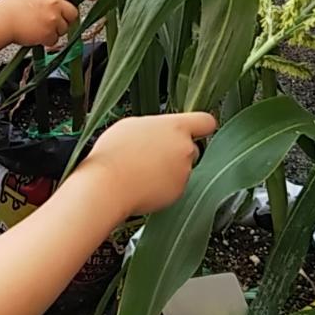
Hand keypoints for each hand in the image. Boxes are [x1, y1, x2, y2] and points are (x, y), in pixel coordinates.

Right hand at [0, 0, 96, 46]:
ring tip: (38, 26)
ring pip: (65, 28)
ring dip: (55, 30)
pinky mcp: (49, 32)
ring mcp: (53, 18)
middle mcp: (55, 2)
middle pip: (73, 13)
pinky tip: (36, 34)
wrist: (2, 20)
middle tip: (52, 20)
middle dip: (66, 18)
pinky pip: (55, 39)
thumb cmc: (13, 6)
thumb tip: (61, 2)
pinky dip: (47, 40)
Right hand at [77, 113, 217, 217]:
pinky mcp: (178, 193)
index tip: (196, 128)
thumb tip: (159, 131)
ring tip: (141, 170)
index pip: (206, 121)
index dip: (201, 125)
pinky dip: (163, 185)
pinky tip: (142, 183)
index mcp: (175, 127)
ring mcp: (184, 172)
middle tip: (153, 153)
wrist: (107, 186)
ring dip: (168, 168)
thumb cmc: (114, 153)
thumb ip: (155, 126)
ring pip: (181, 167)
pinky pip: (174, 185)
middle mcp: (185, 149)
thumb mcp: (131, 124)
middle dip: (177, 150)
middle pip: (191, 147)